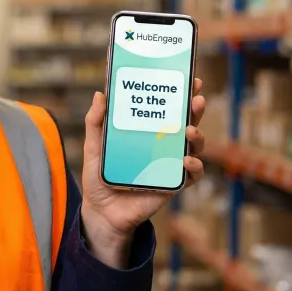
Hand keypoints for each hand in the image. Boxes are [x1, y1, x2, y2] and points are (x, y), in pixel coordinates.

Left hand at [79, 78, 206, 268]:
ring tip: (190, 130)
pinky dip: (194, 167)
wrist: (101, 212)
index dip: (180, 93)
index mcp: (147, 132)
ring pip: (194, 146)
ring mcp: (170, 164)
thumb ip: (96, 122)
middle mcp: (163, 145)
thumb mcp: (94, 147)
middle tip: (197, 98)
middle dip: (195, 108)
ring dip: (198, 136)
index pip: (167, 108)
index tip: (189, 78)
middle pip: (186, 122)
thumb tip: (100, 94)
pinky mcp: (173, 184)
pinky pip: (191, 175)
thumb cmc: (100, 177)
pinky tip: (186, 160)